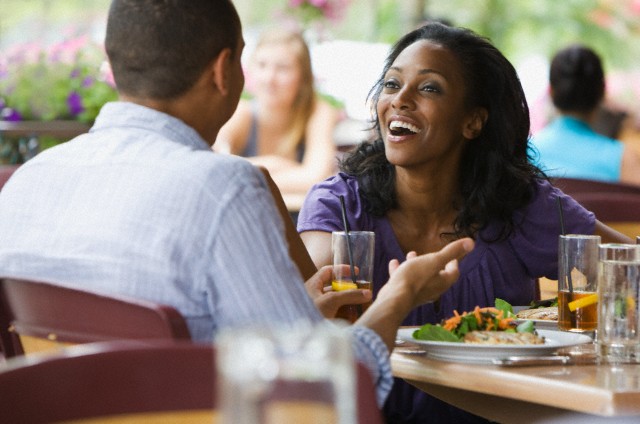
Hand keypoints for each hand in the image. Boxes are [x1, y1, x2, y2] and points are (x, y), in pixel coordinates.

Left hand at [305, 266, 371, 318]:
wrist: (302, 337)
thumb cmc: (310, 313)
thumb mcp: (331, 301)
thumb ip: (349, 295)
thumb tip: (368, 293)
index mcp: (313, 285)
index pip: (328, 271)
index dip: (342, 270)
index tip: (356, 273)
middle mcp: (315, 295)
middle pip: (336, 289)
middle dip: (350, 292)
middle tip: (362, 295)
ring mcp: (320, 309)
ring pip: (338, 303)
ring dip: (350, 305)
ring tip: (361, 308)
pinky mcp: (323, 320)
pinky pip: (337, 315)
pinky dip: (346, 316)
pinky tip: (354, 319)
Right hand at [357, 238, 473, 351]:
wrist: (395, 298)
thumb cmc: (416, 278)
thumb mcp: (434, 260)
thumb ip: (451, 251)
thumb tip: (471, 242)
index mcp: (443, 282)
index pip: (453, 272)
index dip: (454, 263)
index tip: (452, 256)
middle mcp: (433, 289)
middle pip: (438, 276)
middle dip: (434, 263)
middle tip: (431, 254)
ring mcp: (419, 293)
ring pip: (420, 277)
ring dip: (416, 265)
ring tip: (411, 255)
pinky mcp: (405, 294)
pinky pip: (406, 280)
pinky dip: (402, 270)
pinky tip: (394, 263)